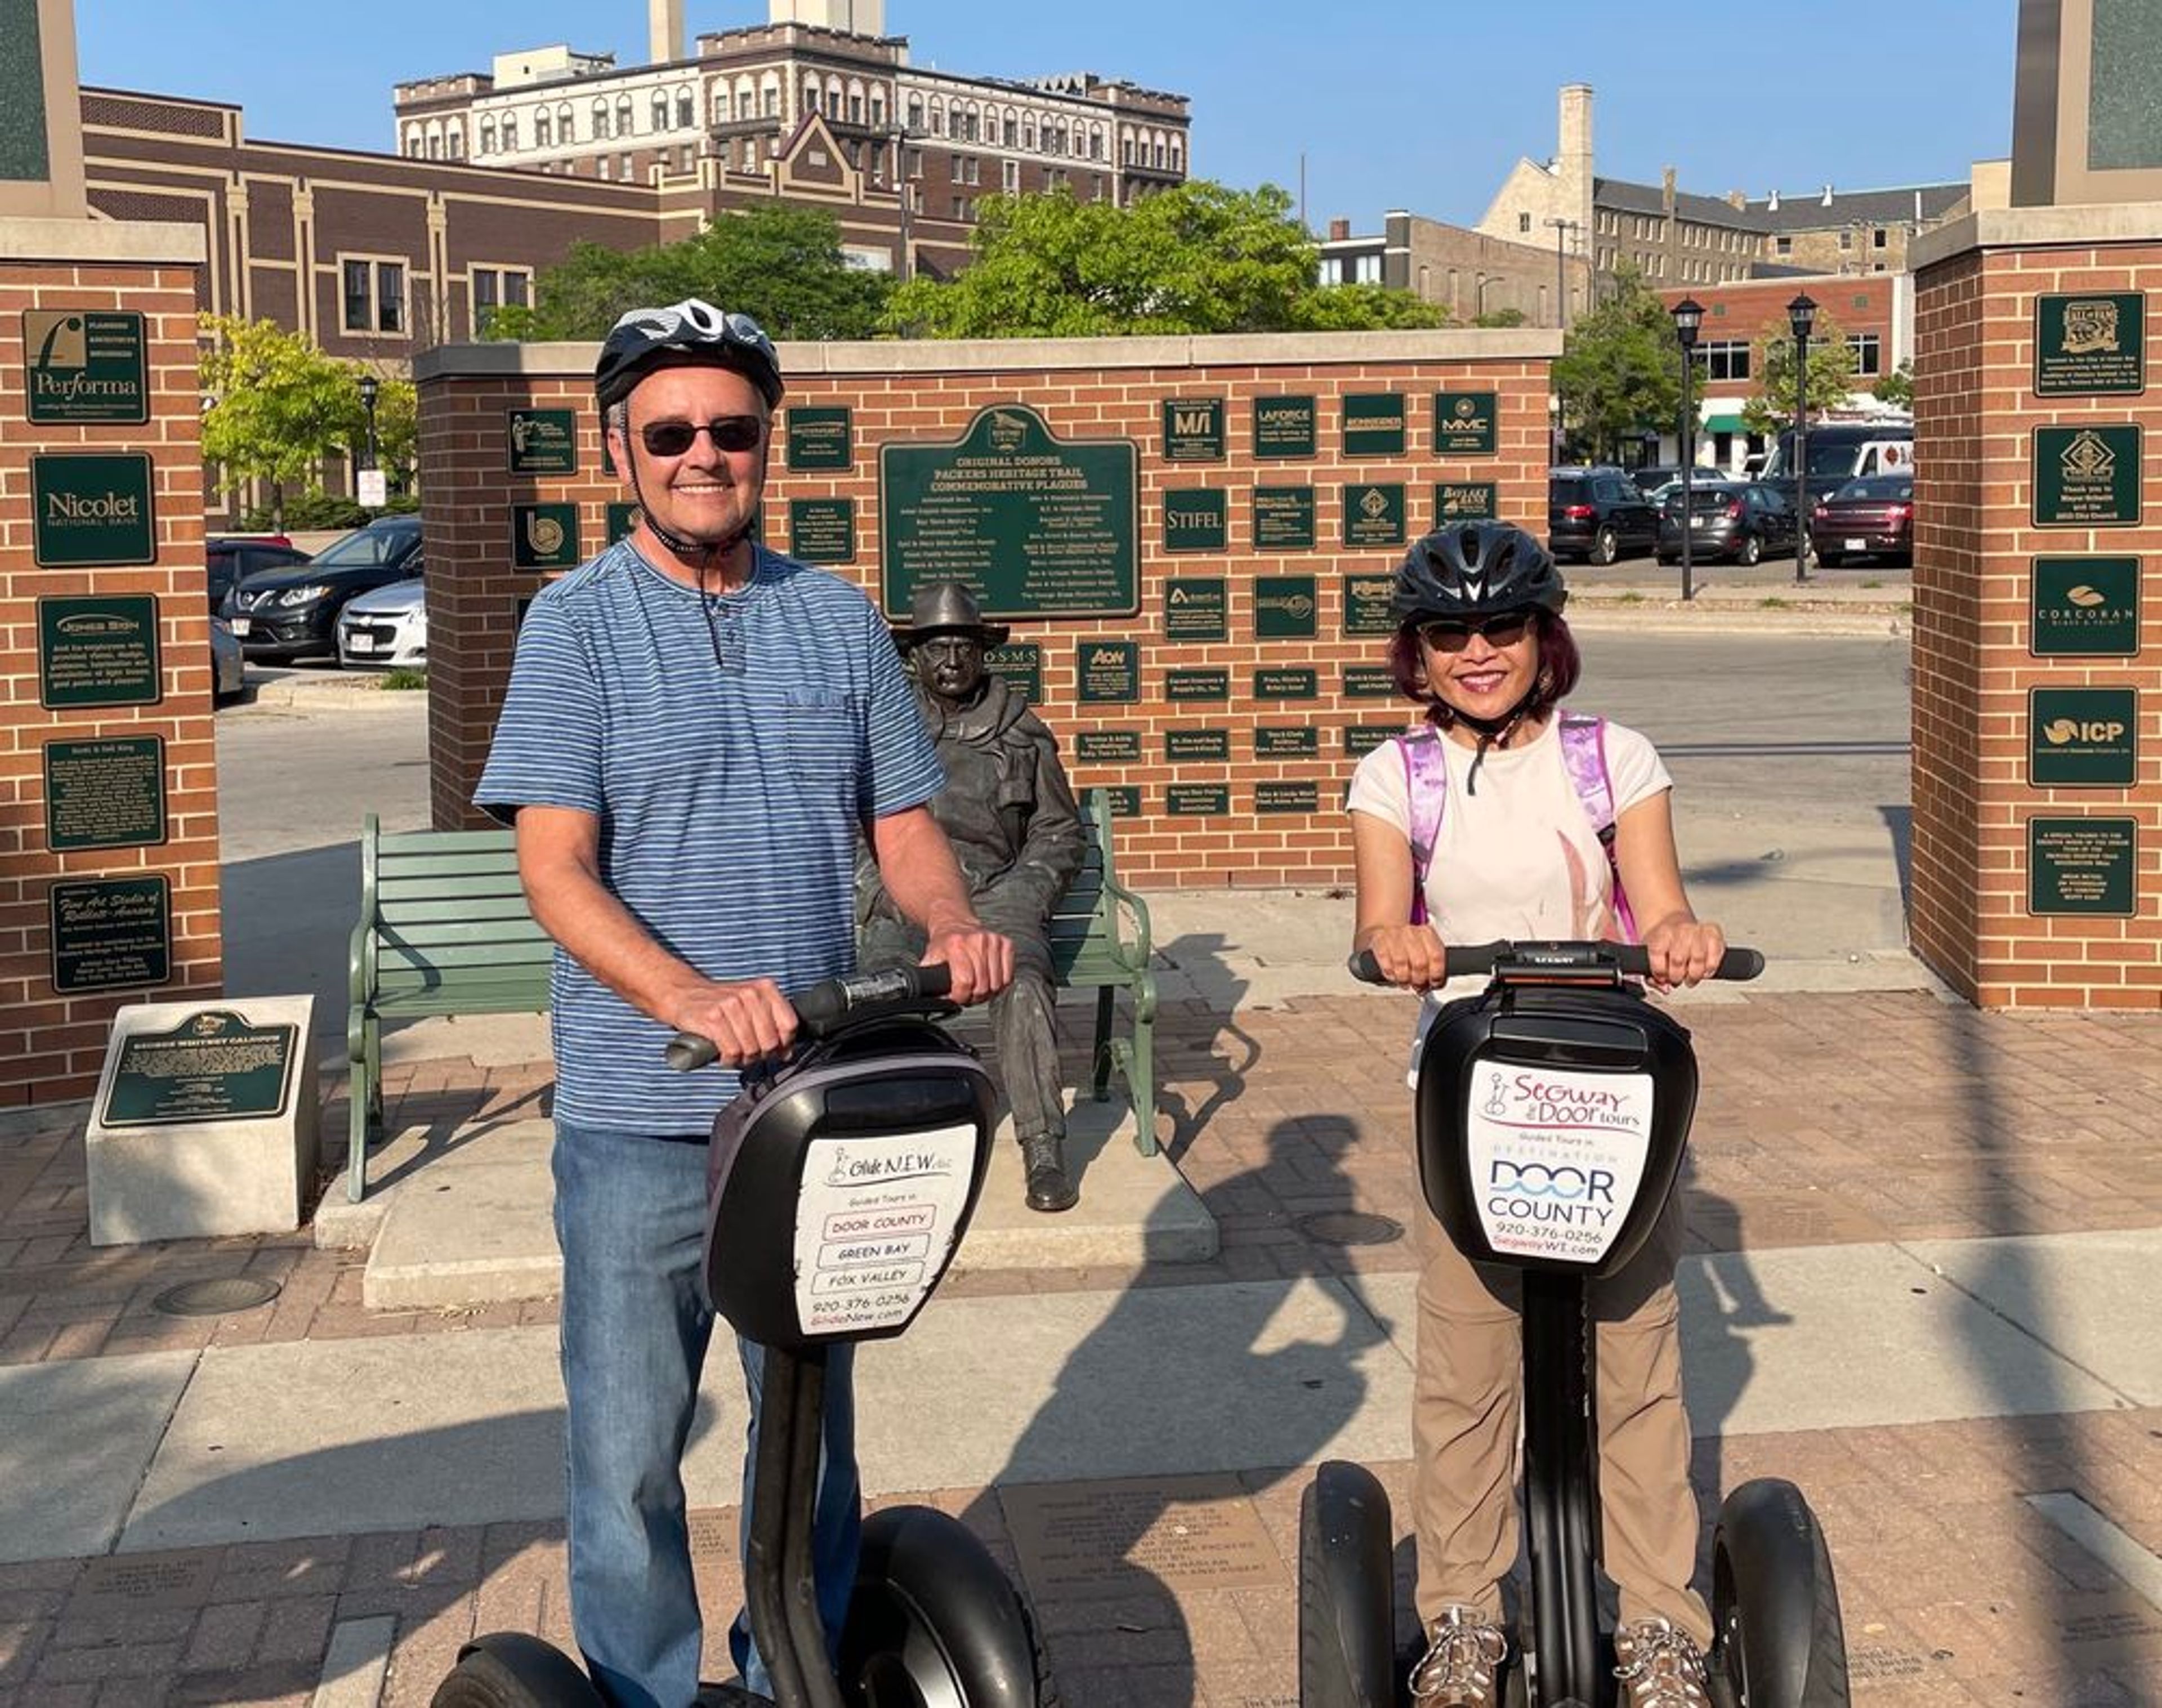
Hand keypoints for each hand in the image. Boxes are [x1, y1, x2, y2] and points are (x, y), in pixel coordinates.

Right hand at [671, 978, 797, 1067]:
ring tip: (736, 1053)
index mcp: (765, 988)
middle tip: (750, 1054)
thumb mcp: (751, 1006)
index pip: (789, 1024)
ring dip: (743, 1059)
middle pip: (770, 1041)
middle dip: (762, 1055)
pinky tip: (724, 1053)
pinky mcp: (713, 1017)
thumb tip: (786, 1053)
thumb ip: (772, 1024)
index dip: (784, 1044)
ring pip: (751, 1048)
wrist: (684, 995)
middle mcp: (750, 993)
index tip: (776, 1050)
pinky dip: (729, 1059)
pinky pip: (732, 1051)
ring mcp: (731, 1004)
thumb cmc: (721, 1004)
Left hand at [923, 920, 1013, 1005]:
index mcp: (956, 945)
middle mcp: (977, 941)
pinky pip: (1009, 977)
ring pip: (996, 984)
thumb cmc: (945, 942)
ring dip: (987, 993)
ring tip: (977, 988)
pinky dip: (1000, 985)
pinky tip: (989, 981)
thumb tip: (925, 994)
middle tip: (967, 995)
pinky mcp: (1006, 944)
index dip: (960, 997)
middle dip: (973, 997)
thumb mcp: (930, 958)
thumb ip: (927, 977)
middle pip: (981, 986)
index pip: (965, 982)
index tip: (956, 998)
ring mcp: (994, 941)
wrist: (957, 923)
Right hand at [1362, 924, 1447, 990]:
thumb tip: (1437, 984)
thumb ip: (1433, 965)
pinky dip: (1391, 974)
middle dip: (1419, 980)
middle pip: (1420, 962)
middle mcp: (1410, 932)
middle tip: (1418, 986)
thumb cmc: (1406, 944)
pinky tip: (1394, 976)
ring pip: (1401, 963)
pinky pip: (1386, 963)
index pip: (1437, 956)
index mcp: (1427, 933)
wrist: (1383, 930)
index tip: (1434, 983)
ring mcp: (1393, 936)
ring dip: (1404, 979)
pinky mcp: (1378, 942)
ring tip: (1405, 982)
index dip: (1436, 975)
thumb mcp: (1424, 948)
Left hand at [1642, 916, 1725, 989]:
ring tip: (1690, 977)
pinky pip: (1714, 957)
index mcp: (1661, 934)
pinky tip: (1704, 971)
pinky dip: (1709, 969)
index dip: (1660, 972)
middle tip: (1677, 979)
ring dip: (1694, 975)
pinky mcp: (1714, 934)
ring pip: (1698, 959)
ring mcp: (1698, 930)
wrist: (1674, 924)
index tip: (1662, 977)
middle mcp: (1680, 929)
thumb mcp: (1650, 955)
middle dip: (1677, 976)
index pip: (1658, 955)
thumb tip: (1664, 988)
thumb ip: (1651, 976)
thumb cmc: (1663, 943)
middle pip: (1678, 960)